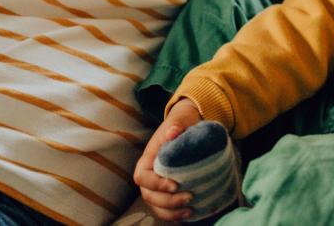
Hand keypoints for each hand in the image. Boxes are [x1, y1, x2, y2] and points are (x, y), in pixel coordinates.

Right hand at [133, 98, 201, 220]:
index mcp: (148, 158)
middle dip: (167, 201)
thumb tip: (172, 133)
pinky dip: (175, 215)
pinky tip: (191, 213)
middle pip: (148, 195)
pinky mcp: (168, 192)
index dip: (155, 184)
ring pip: (156, 206)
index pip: (142, 177)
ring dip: (171, 212)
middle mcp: (150, 175)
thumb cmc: (183, 123)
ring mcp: (157, 185)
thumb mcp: (181, 119)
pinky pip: (166, 209)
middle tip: (189, 197)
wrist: (189, 126)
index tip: (175, 184)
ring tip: (190, 210)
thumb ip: (176, 124)